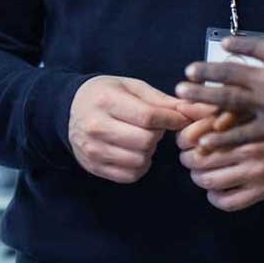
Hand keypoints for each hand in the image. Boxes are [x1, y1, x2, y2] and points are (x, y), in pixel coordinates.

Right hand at [69, 76, 195, 183]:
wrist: (69, 108)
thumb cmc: (106, 94)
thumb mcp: (132, 87)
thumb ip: (162, 101)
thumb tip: (194, 111)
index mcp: (106, 101)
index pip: (149, 117)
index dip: (172, 119)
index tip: (180, 118)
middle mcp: (96, 126)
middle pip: (146, 141)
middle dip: (158, 135)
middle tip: (153, 127)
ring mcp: (93, 149)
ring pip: (140, 161)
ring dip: (148, 151)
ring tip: (141, 138)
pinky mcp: (93, 166)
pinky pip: (129, 175)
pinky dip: (139, 166)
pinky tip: (133, 151)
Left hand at [173, 26, 263, 150]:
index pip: (254, 46)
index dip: (237, 46)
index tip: (223, 46)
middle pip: (231, 72)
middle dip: (207, 72)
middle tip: (187, 72)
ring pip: (227, 98)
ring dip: (203, 96)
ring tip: (183, 95)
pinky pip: (241, 134)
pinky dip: (222, 138)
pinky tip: (205, 141)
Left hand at [177, 115, 263, 210]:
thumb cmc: (259, 120)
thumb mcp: (236, 109)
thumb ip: (208, 110)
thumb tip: (181, 108)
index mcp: (241, 125)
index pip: (196, 136)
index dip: (183, 140)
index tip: (184, 141)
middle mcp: (250, 149)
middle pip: (198, 160)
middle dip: (188, 159)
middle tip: (190, 157)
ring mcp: (258, 172)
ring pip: (209, 181)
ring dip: (198, 177)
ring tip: (200, 171)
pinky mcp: (263, 190)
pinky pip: (227, 202)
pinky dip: (214, 197)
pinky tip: (216, 189)